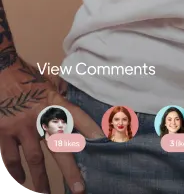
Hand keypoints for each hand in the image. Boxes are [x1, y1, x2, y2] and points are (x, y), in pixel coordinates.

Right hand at [0, 56, 103, 192]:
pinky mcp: (5, 132)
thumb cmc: (27, 77)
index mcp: (54, 101)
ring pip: (35, 158)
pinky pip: (11, 156)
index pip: (76, 115)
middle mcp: (40, 116)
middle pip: (59, 146)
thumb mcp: (48, 81)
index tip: (102, 140)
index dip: (90, 127)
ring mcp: (22, 126)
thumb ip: (61, 94)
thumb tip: (76, 96)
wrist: (2, 71)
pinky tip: (21, 179)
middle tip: (79, 188)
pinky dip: (16, 170)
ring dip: (41, 179)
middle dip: (70, 169)